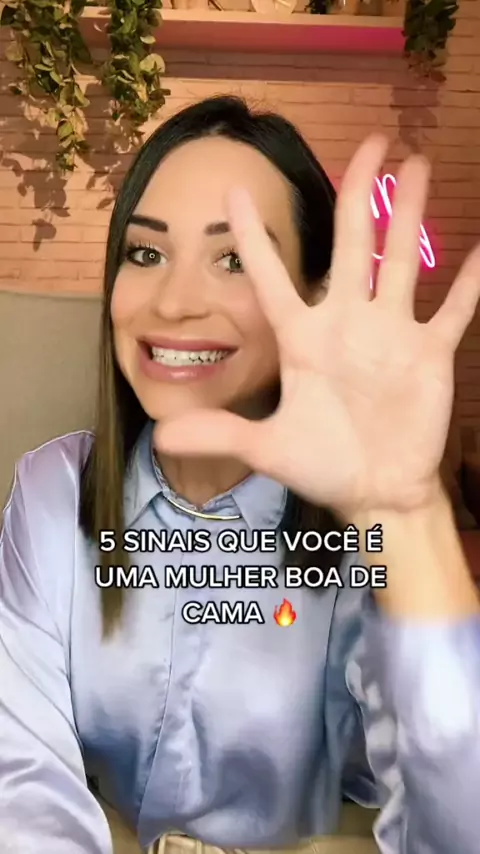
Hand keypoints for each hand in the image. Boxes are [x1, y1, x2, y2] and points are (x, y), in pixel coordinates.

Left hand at [155, 136, 479, 517]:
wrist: (375, 491)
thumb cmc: (322, 466)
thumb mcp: (268, 449)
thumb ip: (221, 434)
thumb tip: (163, 436)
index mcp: (303, 337)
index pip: (272, 277)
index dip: (252, 238)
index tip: (232, 191)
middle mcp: (346, 323)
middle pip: (351, 243)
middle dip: (360, 192)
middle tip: (369, 143)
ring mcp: (391, 334)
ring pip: (400, 259)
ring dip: (409, 214)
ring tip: (416, 164)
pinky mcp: (428, 353)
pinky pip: (453, 309)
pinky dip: (468, 281)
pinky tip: (478, 245)